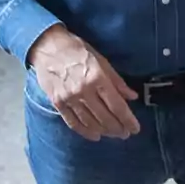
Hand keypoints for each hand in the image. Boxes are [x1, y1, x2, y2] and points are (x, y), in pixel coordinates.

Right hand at [27, 25, 141, 140]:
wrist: (48, 47)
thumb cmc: (78, 51)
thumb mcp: (102, 61)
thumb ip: (117, 81)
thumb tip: (132, 96)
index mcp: (98, 78)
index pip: (117, 106)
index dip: (128, 120)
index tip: (136, 128)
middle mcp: (84, 91)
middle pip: (105, 117)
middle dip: (118, 128)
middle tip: (126, 133)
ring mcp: (70, 99)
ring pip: (90, 122)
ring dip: (104, 131)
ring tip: (114, 135)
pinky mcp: (58, 104)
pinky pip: (73, 122)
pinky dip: (85, 132)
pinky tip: (95, 136)